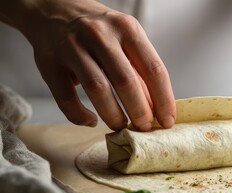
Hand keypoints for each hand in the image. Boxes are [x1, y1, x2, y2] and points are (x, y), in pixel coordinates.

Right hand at [10, 0, 175, 130]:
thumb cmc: (99, 30)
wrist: (54, 9)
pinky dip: (80, 115)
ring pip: (98, 89)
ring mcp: (73, 47)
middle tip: (144, 128)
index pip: (153, 69)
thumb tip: (156, 109)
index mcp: (127, 29)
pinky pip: (67, 98)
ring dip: (113, 115)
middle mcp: (100, 35)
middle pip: (126, 81)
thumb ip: (140, 72)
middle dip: (140, 111)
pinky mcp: (49, 63)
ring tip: (121, 126)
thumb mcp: (125, 40)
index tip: (167, 121)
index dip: (163, 100)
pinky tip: (91, 121)